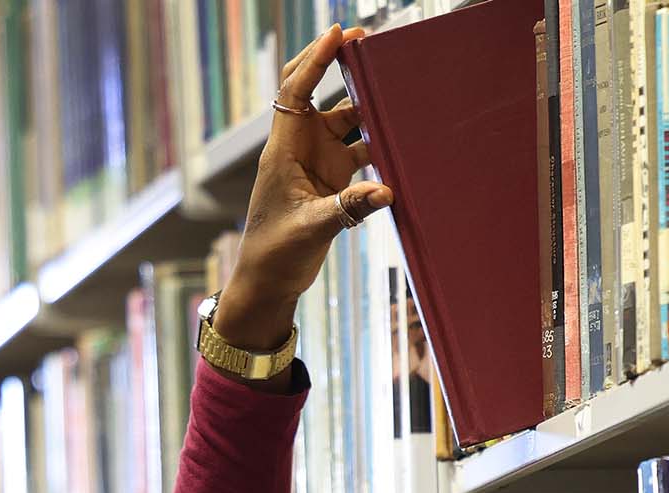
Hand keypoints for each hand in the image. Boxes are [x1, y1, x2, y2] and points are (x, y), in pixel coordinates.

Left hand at [211, 23, 394, 353]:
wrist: (268, 283)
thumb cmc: (274, 254)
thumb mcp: (310, 230)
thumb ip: (348, 209)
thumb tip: (387, 192)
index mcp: (283, 150)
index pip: (296, 91)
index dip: (316, 59)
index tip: (338, 33)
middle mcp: (300, 148)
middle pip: (318, 93)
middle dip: (339, 65)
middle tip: (367, 40)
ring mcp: (317, 163)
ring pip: (345, 121)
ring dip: (366, 106)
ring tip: (394, 87)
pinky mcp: (332, 182)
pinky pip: (359, 153)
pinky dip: (378, 145)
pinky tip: (400, 141)